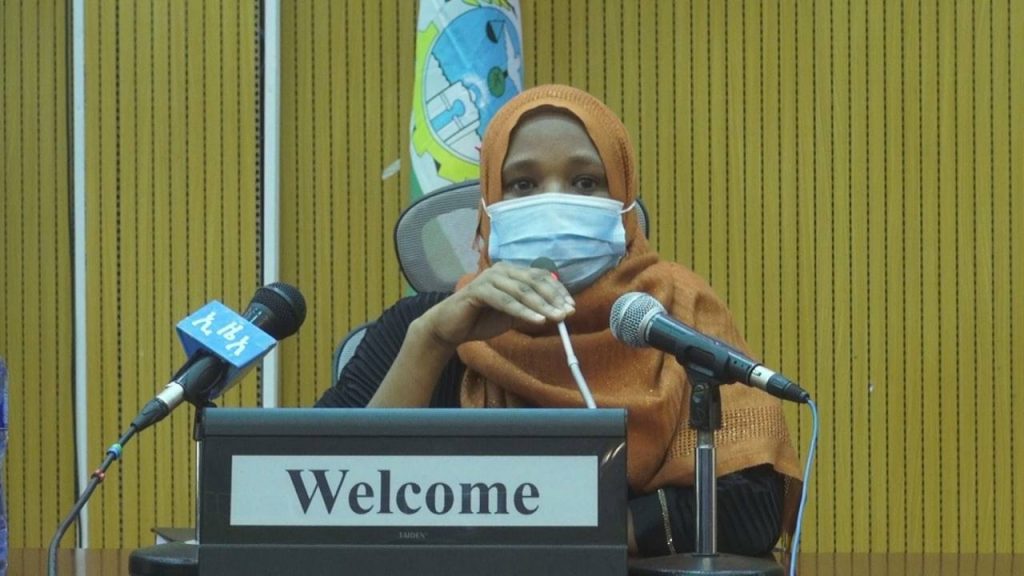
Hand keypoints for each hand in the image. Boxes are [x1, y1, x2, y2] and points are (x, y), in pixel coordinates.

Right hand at [418, 261, 575, 348]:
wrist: (450, 328)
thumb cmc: (481, 319)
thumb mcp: (513, 315)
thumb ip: (531, 309)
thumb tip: (559, 312)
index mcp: (511, 272)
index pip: (540, 277)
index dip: (558, 291)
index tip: (572, 306)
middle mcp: (501, 270)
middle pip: (534, 281)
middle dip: (553, 298)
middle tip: (567, 313)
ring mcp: (489, 278)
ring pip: (521, 290)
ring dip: (541, 305)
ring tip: (556, 318)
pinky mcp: (478, 291)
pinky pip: (505, 301)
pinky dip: (522, 311)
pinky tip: (537, 320)